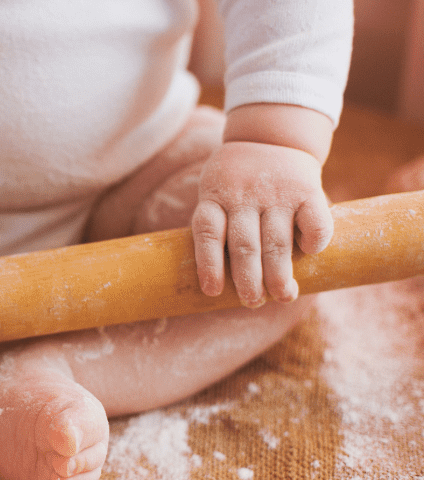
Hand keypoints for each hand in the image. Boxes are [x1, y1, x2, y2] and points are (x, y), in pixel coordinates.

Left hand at [192, 141, 332, 305]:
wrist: (272, 136)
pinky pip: (313, 220)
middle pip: (243, 244)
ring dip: (280, 273)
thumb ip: (219, 231)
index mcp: (215, 197)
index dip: (209, 264)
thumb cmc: (237, 184)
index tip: (212, 291)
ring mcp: (276, 193)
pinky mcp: (307, 189)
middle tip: (252, 302)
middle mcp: (243, 196)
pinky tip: (310, 254)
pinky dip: (313, 240)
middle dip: (248, 279)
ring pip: (276, 240)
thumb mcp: (216, 194)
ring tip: (282, 295)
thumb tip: (223, 286)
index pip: (207, 232)